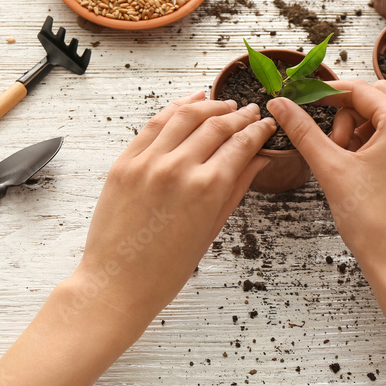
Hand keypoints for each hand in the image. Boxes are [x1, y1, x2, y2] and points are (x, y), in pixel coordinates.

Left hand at [70, 90, 275, 329]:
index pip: (241, 143)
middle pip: (216, 125)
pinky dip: (174, 109)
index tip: (267, 124)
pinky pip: (153, 125)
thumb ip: (236, 188)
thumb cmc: (166, 268)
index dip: (258, 130)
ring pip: (184, 116)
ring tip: (223, 104)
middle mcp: (178, 168)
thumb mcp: (212, 229)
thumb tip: (259, 159)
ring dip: (208, 105)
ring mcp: (147, 162)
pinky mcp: (124, 162)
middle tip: (251, 111)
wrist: (118, 281)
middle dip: (239, 115)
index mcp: (207, 188)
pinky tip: (188, 104)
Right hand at [266, 79, 385, 283]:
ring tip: (340, 160)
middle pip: (375, 98)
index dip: (326, 92)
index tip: (301, 101)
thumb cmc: (372, 220)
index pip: (359, 90)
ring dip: (356, 128)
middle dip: (344, 112)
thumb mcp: (330, 168)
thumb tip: (279, 104)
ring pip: (384, 118)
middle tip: (326, 140)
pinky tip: (354, 168)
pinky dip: (370, 143)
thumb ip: (303, 130)